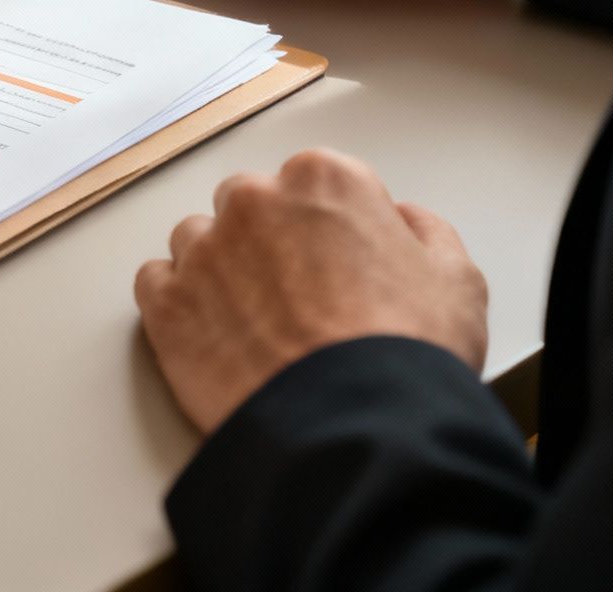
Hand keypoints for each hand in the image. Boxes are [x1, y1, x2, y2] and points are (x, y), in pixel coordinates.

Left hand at [134, 149, 488, 432]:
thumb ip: (425, 234)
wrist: (354, 430)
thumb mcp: (456, 283)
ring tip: (256, 325)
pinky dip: (177, 304)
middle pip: (249, 205)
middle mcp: (254, 202)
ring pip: (198, 241)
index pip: (313, 183)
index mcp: (324, 181)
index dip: (328, 227)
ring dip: (218, 270)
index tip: (337, 262)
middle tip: (298, 297)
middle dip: (267, 241)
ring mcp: (203, 251)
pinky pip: (156, 284)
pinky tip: (213, 336)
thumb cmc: (404, 356)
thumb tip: (404, 222)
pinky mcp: (165, 303)